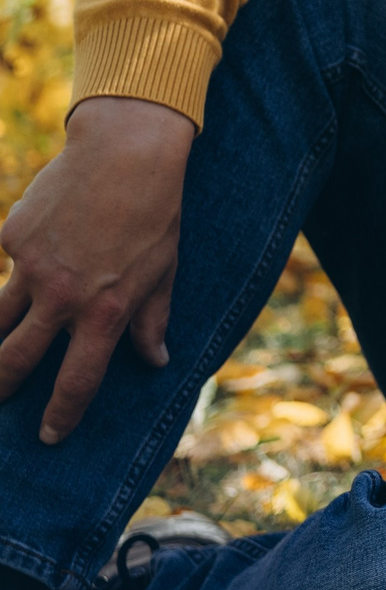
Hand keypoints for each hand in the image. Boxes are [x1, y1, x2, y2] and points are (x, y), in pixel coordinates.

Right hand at [0, 97, 196, 442]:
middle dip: (1, 389)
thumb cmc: (156, 215)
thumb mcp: (165, 271)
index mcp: (105, 312)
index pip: (77, 379)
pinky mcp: (13, 237)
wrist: (126, 153)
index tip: (50, 436)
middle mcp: (63, 296)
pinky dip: (19, 271)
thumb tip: (155, 360)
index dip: (61, 414)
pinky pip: (10, 266)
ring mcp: (32, 267)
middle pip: (16, 359)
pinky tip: (41, 252)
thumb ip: (152, 319)